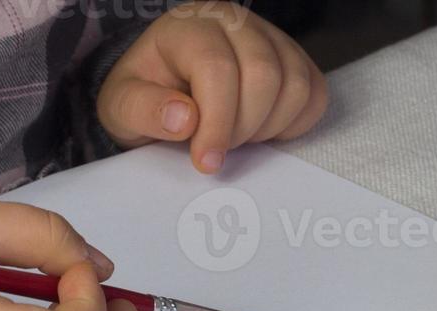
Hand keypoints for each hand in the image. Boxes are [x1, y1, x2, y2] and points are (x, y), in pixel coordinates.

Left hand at [98, 1, 328, 173]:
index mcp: (189, 26)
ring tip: (237, 136)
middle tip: (218, 147)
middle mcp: (234, 21)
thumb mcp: (121, 107)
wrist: (165, 89)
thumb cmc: (145, 97)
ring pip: (296, 85)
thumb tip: (184, 120)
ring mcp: (270, 37)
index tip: (206, 162)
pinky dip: (293, 124)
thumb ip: (143, 111)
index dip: (216, 123)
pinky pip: (314, 94)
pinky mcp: (294, 59)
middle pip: (264, 75)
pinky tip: (261, 129)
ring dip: (268, 127)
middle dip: (242, 128)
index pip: (218, 68)